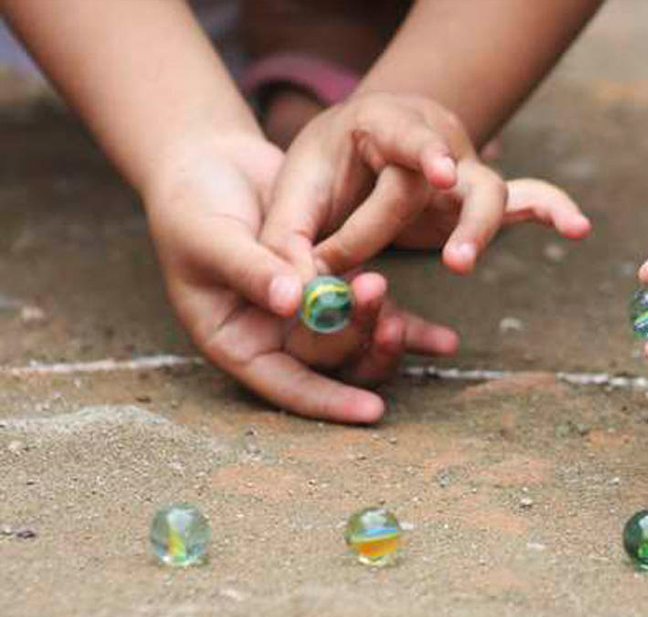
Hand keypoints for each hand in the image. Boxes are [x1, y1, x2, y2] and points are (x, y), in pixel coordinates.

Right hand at [144, 134, 456, 422]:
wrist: (209, 164)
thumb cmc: (191, 206)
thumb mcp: (211, 239)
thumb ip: (252, 271)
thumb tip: (293, 302)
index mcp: (236, 342)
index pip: (286, 386)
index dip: (328, 400)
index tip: (371, 410)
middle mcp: (276, 339)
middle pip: (329, 362)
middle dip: (358, 337)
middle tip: (377, 295)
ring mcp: (309, 318)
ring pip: (358, 343)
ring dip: (386, 332)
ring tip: (405, 318)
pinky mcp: (337, 289)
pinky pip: (377, 315)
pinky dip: (409, 325)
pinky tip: (445, 341)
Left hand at [259, 93, 590, 279]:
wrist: (353, 154)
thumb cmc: (320, 174)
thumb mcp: (292, 200)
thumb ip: (287, 244)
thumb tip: (293, 299)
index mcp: (378, 124)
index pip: (404, 136)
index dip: (424, 153)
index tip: (442, 172)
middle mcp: (431, 143)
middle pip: (455, 177)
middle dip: (449, 223)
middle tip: (453, 263)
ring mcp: (463, 172)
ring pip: (492, 194)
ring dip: (483, 233)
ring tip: (465, 268)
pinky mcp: (478, 199)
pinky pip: (527, 200)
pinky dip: (553, 211)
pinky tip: (579, 229)